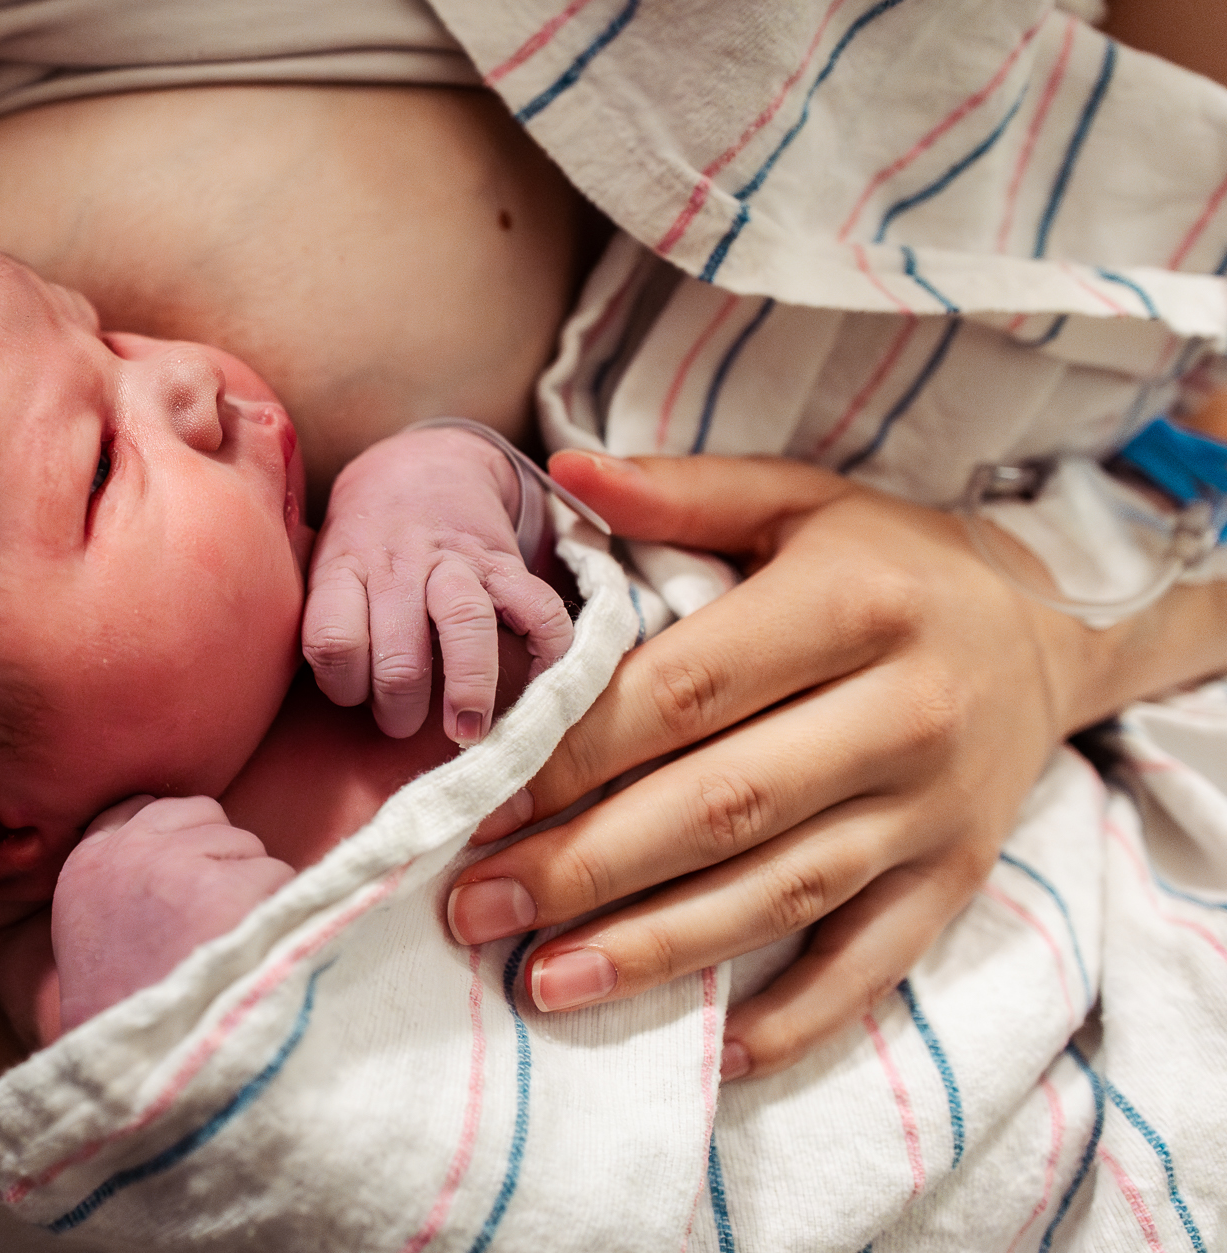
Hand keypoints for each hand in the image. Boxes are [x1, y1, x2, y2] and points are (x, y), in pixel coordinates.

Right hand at [51, 796, 293, 1032]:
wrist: (136, 1070)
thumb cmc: (126, 1011)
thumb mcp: (94, 931)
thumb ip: (125, 879)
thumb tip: (185, 840)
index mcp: (88, 864)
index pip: (144, 806)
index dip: (179, 836)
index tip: (188, 875)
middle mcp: (129, 853)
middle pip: (206, 816)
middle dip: (222, 858)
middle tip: (212, 923)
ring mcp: (177, 867)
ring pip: (248, 845)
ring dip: (252, 887)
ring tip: (227, 946)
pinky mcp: (225, 891)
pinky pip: (279, 874)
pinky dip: (279, 911)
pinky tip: (253, 953)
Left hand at [303, 427, 573, 745]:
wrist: (420, 464)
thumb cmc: (361, 539)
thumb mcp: (319, 560)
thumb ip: (318, 615)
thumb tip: (304, 690)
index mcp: (345, 569)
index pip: (332, 640)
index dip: (341, 684)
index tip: (353, 698)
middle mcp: (399, 567)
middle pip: (398, 652)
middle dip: (400, 707)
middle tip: (401, 726)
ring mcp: (456, 563)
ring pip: (466, 624)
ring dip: (468, 686)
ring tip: (468, 730)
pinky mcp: (505, 563)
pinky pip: (538, 605)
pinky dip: (548, 648)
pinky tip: (541, 683)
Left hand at [446, 451, 1100, 1078]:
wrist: (1053, 628)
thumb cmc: (888, 560)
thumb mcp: (800, 498)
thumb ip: (684, 492)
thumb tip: (564, 471)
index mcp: (853, 606)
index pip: (688, 690)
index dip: (575, 751)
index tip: (477, 797)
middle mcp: (903, 715)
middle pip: (719, 807)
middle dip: (584, 867)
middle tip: (473, 908)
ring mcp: (933, 813)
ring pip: (779, 897)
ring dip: (655, 951)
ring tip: (543, 984)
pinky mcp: (956, 881)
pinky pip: (871, 966)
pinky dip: (794, 1021)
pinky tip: (707, 1055)